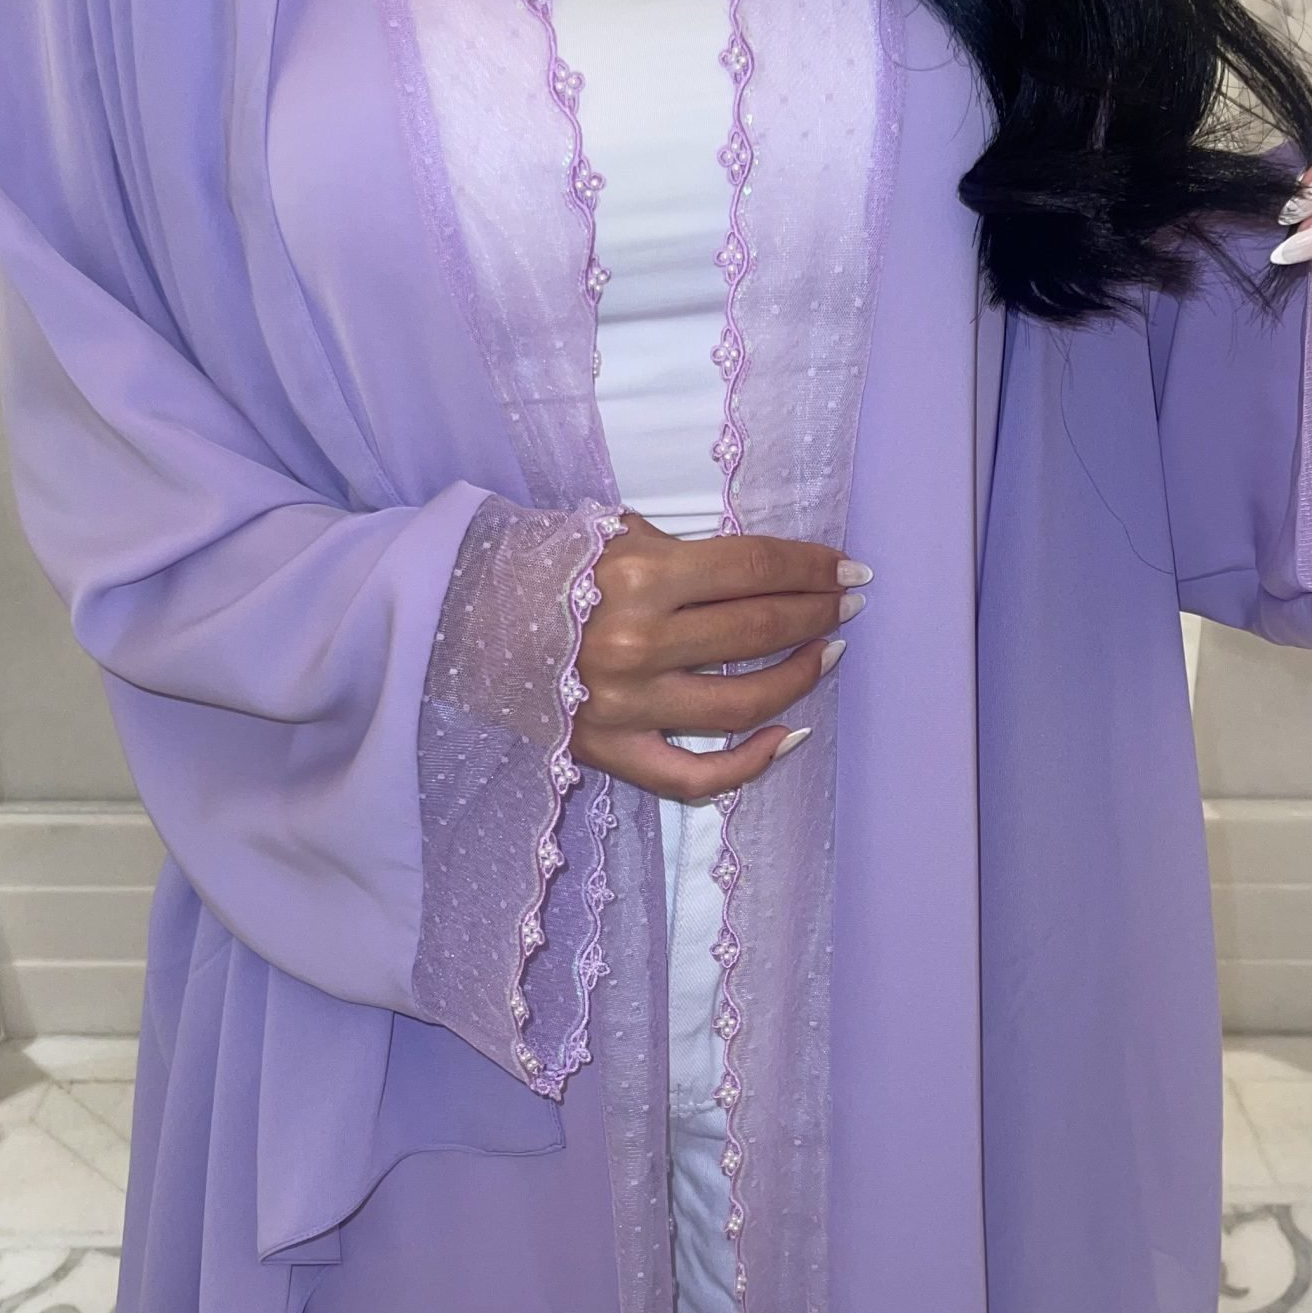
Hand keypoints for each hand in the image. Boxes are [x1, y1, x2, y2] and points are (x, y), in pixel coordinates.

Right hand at [574, 513, 869, 803]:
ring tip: (825, 654)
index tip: (848, 571)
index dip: (812, 569)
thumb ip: (680, 551)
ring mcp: (627, 705)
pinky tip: (790, 737)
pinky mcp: (611, 752)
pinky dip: (751, 764)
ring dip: (798, 677)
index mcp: (641, 575)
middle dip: (815, 613)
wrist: (462, 619)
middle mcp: (639, 642)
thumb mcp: (611, 536)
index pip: (754, 570)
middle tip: (845, 605)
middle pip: (758, 630)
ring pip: (742, 704)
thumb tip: (761, 571)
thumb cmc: (545, 568)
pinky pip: (694, 776)